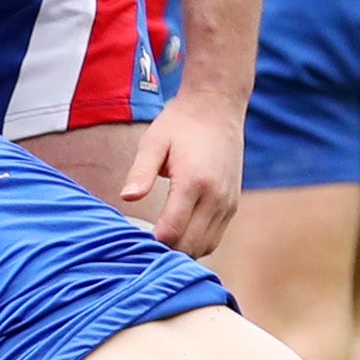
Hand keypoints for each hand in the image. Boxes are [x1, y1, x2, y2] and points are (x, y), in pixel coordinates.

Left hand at [118, 92, 241, 258]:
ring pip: (206, 246)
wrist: (217, 106)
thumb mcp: (153, 142)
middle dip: (165, 253)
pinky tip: (177, 236)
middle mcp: (216, 197)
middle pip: (190, 246)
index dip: (151, 244)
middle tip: (140, 250)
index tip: (132, 243)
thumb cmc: (179, 123)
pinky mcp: (233, 203)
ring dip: (183, 252)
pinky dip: (197, 243)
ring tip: (157, 246)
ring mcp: (228, 202)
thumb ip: (140, 172)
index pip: (172, 231)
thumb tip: (127, 198)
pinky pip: (216, 236)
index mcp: (194, 182)